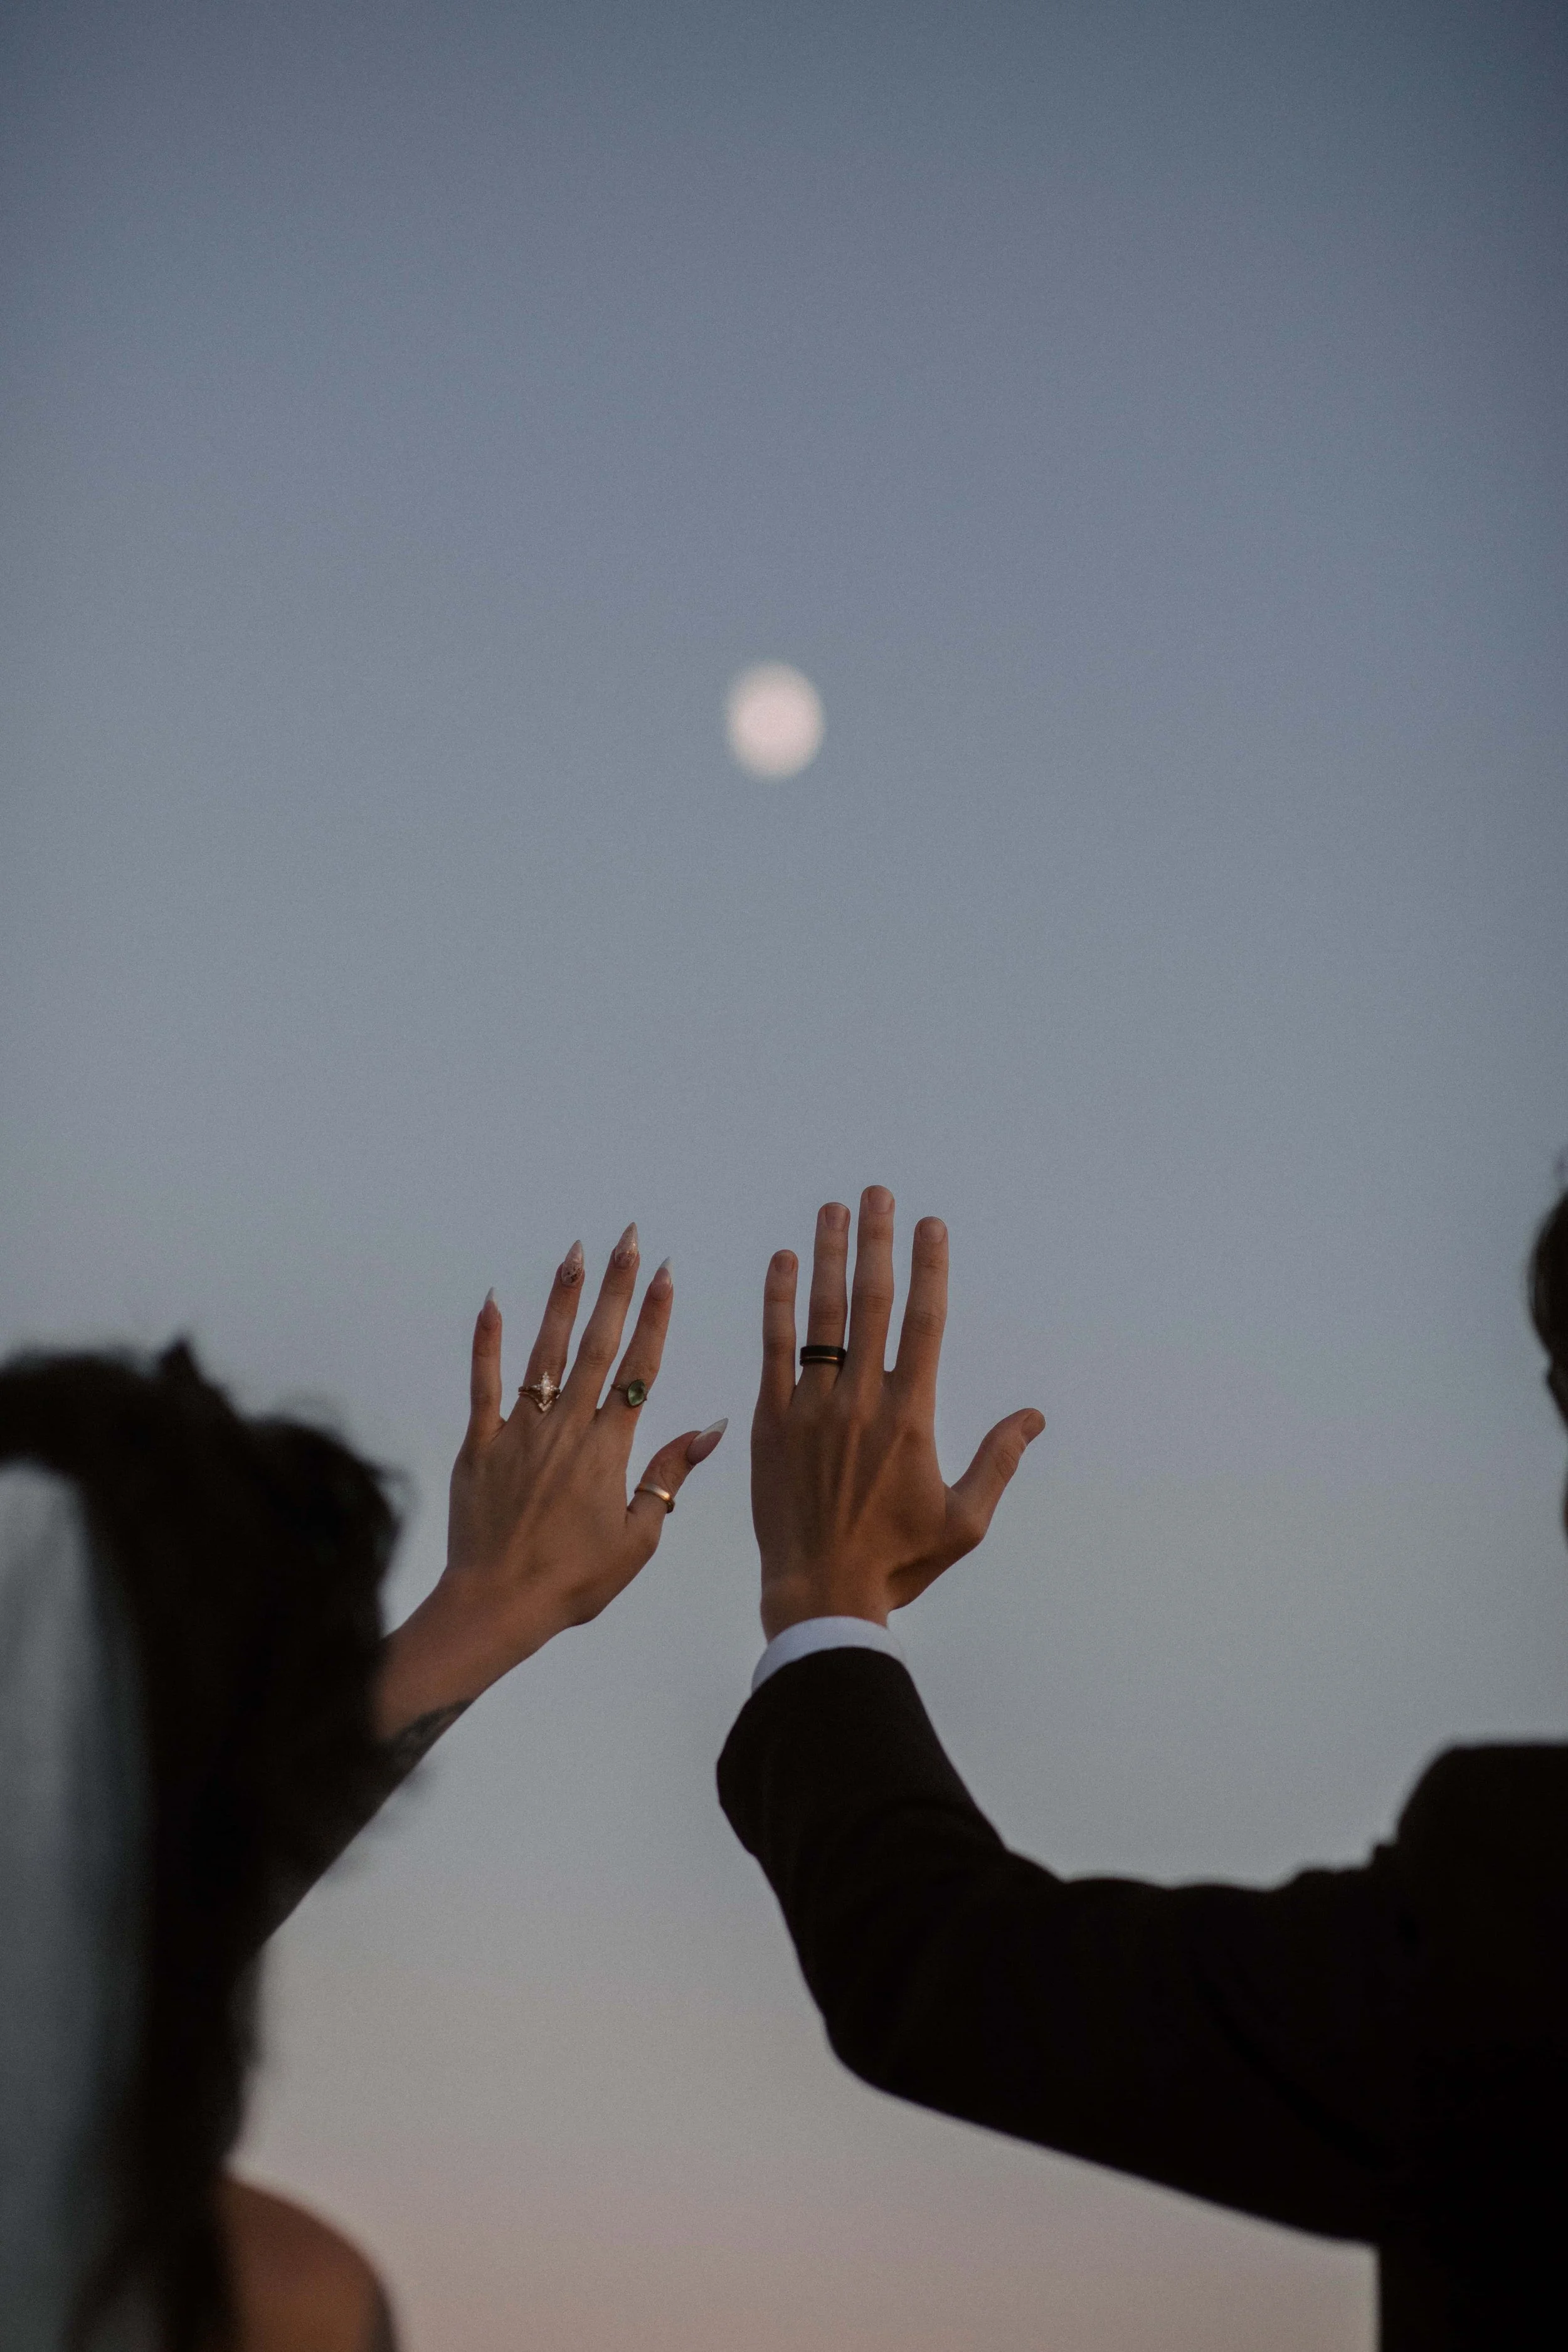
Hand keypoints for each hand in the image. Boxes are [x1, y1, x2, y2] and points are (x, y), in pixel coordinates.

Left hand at [376, 1226, 725, 1737]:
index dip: (655, 1316)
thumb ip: (670, 1476)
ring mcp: (520, 1431)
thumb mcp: (639, 1538)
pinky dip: (488, 1341)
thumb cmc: (574, 1581)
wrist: (497, 1604)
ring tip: (577, 1252)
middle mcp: (567, 1427)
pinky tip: (493, 1301)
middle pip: (598, 1344)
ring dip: (563, 1298)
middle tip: (629, 1237)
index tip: (667, 1272)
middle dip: (617, 1286)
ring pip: (545, 1351)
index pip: (641, 1368)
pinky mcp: (480, 1443)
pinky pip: (483, 1383)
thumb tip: (709, 1428)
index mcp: (610, 1449)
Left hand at [751, 1187, 1042, 1639]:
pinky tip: (783, 1261)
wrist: (822, 1595)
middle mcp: (862, 1402)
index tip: (930, 1226)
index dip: (927, 1269)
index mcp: (911, 1418)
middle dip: (876, 1242)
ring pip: (821, 1317)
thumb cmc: (898, 1561)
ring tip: (831, 1209)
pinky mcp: (773, 1422)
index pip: (923, 1324)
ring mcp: (812, 1408)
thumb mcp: (965, 1520)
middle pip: (872, 1304)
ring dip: (828, 1257)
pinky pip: (773, 1349)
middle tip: (877, 1193)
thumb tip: (1034, 1416)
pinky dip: (777, 1302)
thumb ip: (999, 1461)